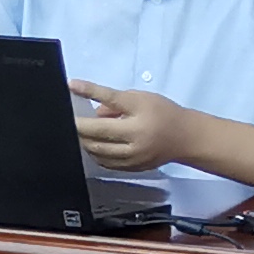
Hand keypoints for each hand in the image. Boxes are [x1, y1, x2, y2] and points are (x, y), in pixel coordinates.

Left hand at [65, 81, 196, 173]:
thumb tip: (94, 114)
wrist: (185, 137)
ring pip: (98, 152)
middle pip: (98, 134)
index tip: (71, 85)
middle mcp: (135, 140)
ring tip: (79, 132)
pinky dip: (95, 153)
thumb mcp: (141, 99)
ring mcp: (133, 157)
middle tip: (68, 119)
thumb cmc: (163, 113)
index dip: (89, 91)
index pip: (110, 101)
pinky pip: (105, 163)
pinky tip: (92, 144)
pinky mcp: (132, 168)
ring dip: (84, 141)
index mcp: (139, 117)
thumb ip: (115, 102)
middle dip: (78, 126)